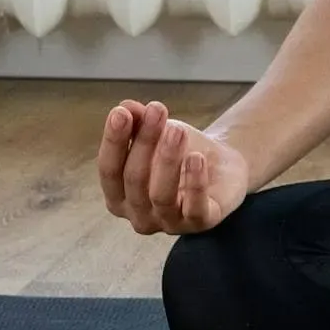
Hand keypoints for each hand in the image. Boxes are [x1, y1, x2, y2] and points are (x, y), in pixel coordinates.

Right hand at [98, 98, 249, 236]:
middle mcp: (139, 215)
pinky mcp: (200, 223)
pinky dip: (194, 183)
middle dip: (144, 142)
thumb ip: (138, 122)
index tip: (120, 113)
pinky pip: (194, 209)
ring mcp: (169, 223)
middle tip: (157, 110)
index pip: (108, 171)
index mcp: (119, 196)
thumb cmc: (179, 153)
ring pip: (161, 196)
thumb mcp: (157, 134)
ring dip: (167, 160)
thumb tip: (125, 106)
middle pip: (134, 180)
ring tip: (177, 131)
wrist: (221, 167)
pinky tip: (197, 158)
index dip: (113, 142)